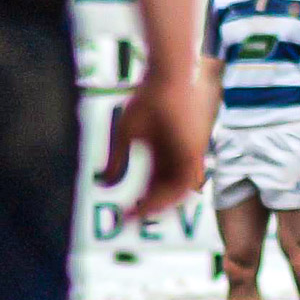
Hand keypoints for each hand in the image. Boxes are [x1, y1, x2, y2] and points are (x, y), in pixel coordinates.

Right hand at [95, 76, 205, 218]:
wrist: (167, 79)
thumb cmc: (147, 99)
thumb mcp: (126, 135)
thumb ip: (118, 161)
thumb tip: (105, 185)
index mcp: (164, 154)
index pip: (154, 185)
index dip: (140, 201)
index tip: (123, 214)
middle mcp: (178, 159)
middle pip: (166, 192)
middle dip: (149, 209)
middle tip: (131, 220)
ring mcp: (188, 157)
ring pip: (177, 192)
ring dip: (159, 206)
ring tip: (140, 213)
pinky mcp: (194, 152)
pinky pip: (185, 182)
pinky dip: (170, 196)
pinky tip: (153, 202)